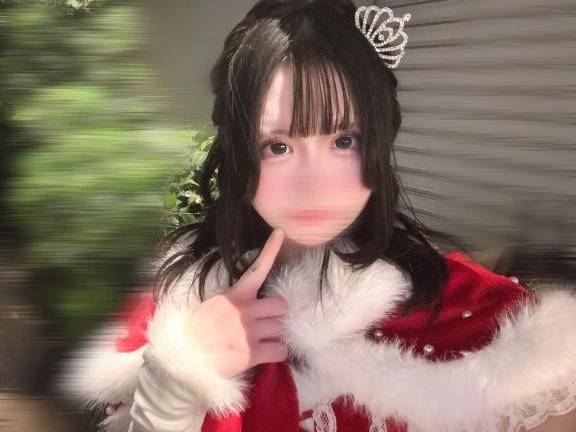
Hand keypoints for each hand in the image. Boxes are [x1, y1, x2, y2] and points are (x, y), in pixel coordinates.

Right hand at [184, 228, 288, 378]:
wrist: (182, 358)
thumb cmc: (196, 332)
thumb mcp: (212, 306)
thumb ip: (234, 300)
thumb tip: (249, 300)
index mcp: (234, 296)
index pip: (257, 269)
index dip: (270, 250)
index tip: (280, 232)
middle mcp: (245, 311)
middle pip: (281, 304)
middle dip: (276, 314)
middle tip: (266, 321)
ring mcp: (250, 332)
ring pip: (281, 328)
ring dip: (275, 334)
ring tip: (261, 340)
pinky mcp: (253, 354)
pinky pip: (281, 350)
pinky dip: (277, 353)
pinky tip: (266, 353)